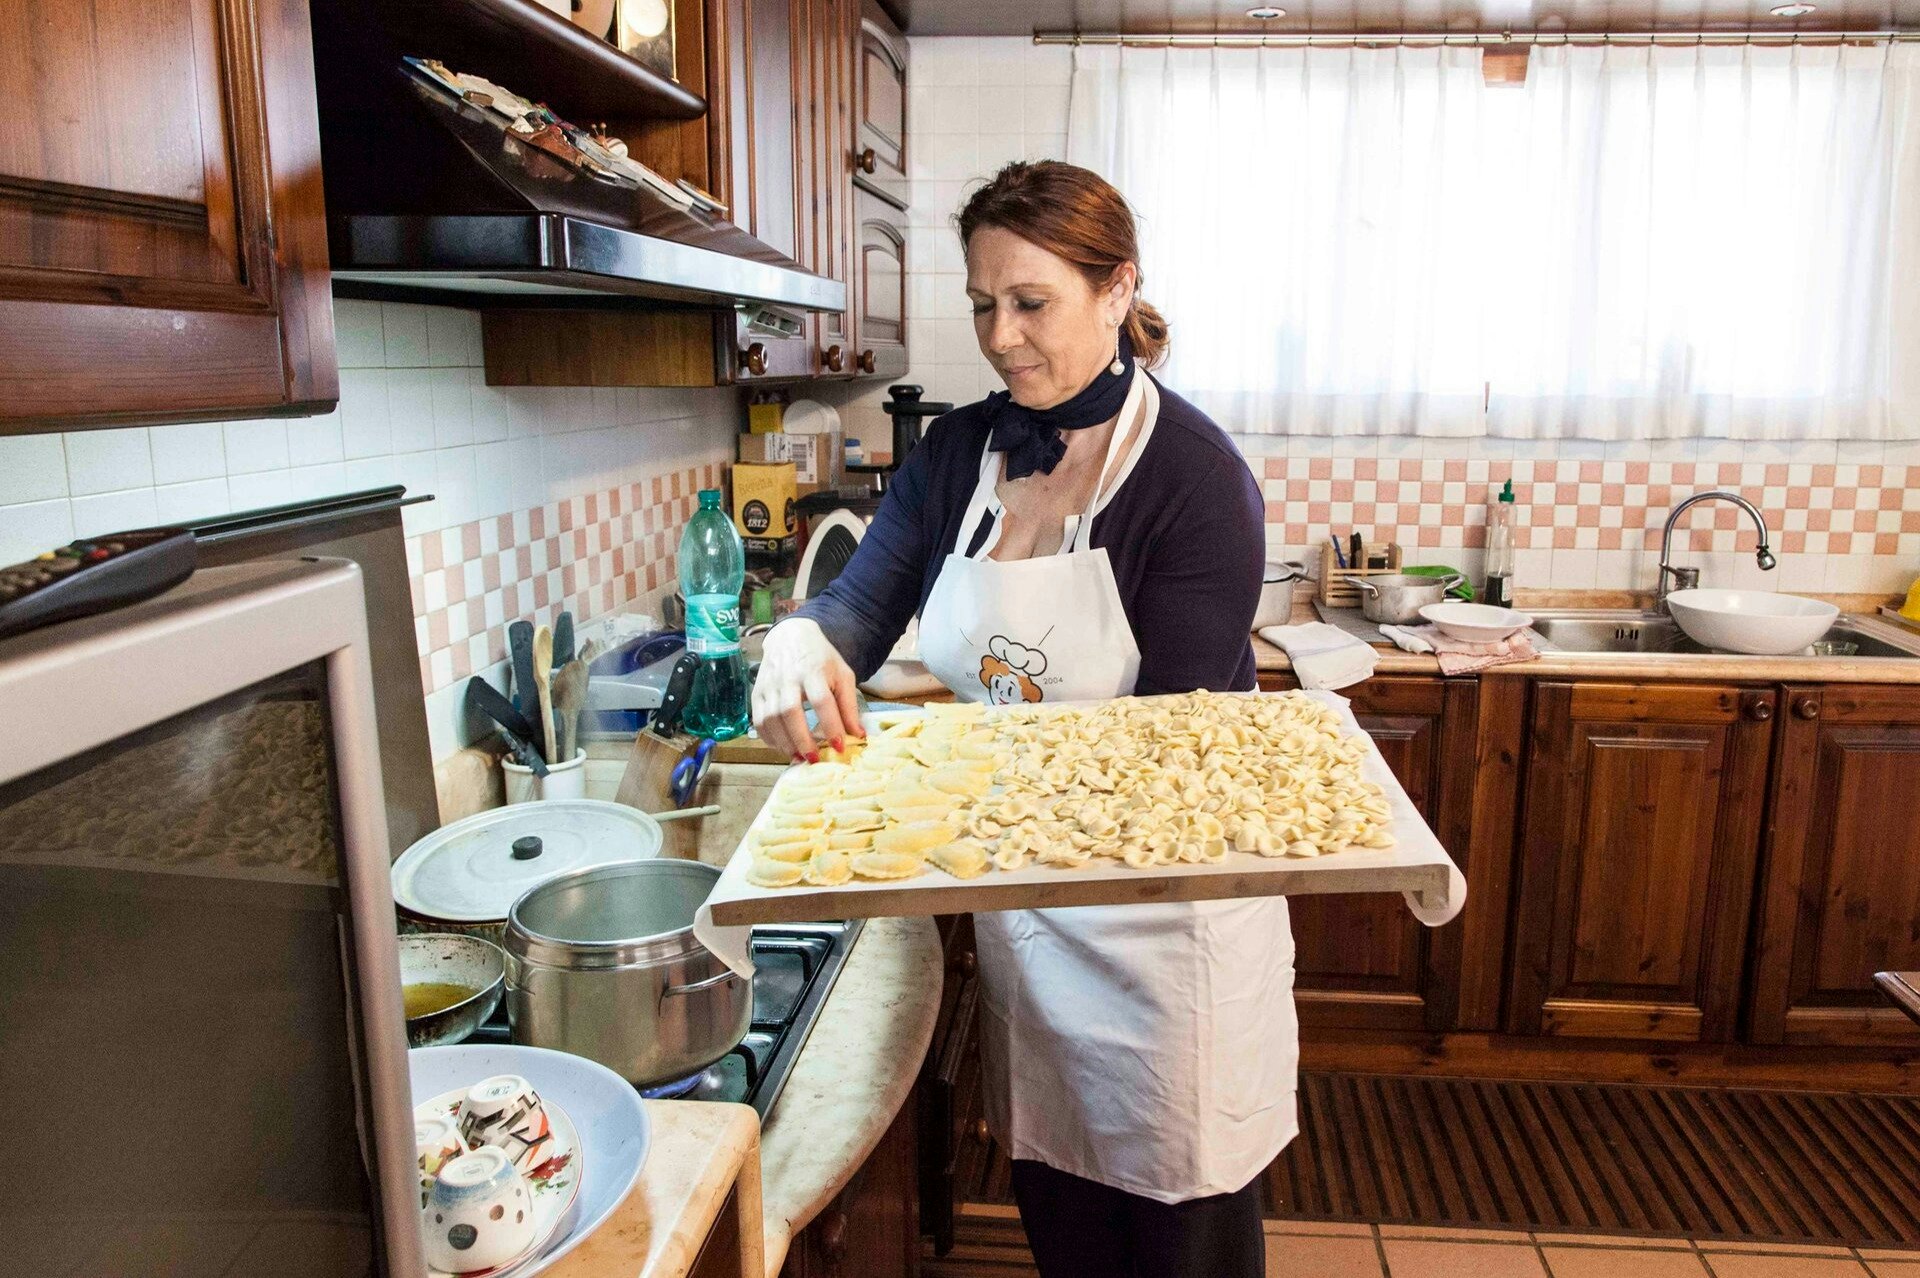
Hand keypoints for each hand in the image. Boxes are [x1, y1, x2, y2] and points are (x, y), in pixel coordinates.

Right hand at [752, 619, 864, 761]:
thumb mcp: (842, 675)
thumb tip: (858, 736)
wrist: (790, 638)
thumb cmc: (821, 660)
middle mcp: (788, 677)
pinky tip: (783, 747)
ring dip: (784, 742)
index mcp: (814, 670)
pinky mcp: (756, 692)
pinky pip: (758, 721)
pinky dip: (769, 739)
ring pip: (771, 718)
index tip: (839, 746)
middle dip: (802, 739)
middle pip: (790, 711)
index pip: (822, 700)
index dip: (831, 725)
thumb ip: (849, 706)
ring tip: (799, 756)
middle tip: (814, 758)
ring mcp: (769, 685)